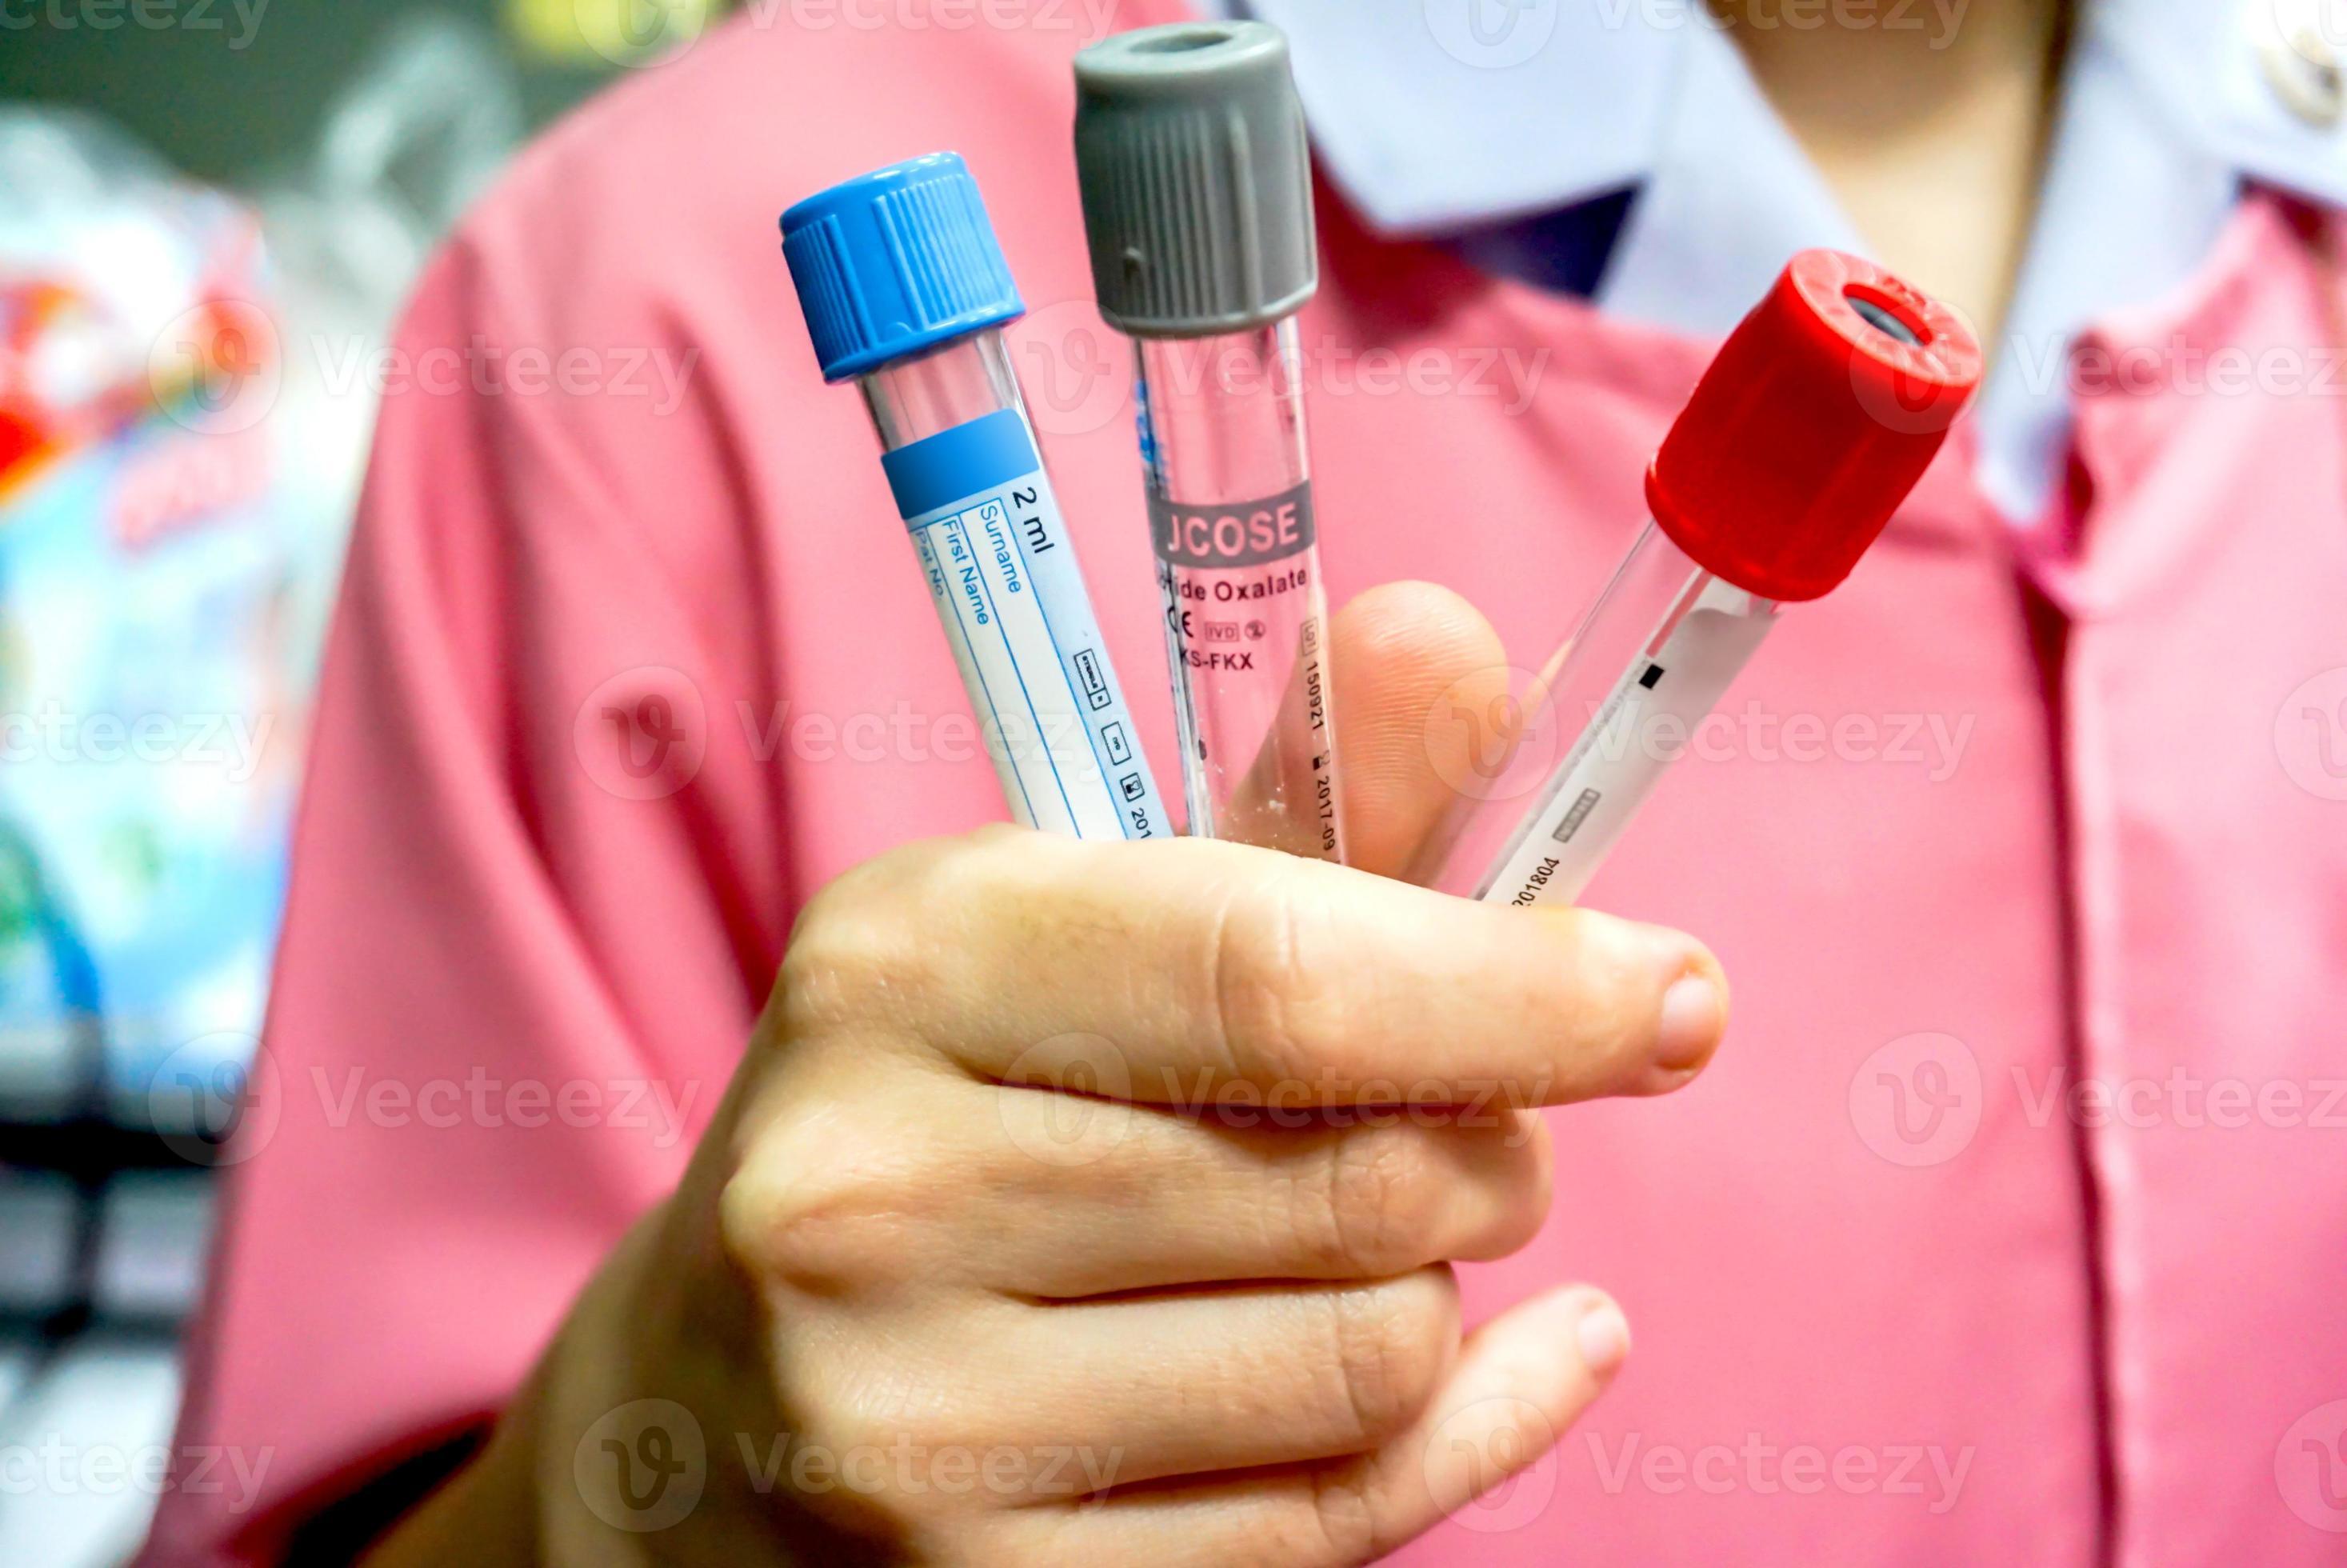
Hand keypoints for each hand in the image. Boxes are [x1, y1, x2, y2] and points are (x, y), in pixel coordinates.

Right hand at [373, 583, 1729, 1566]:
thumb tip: (1453, 638)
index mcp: (903, 968)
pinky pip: (1347, 1516)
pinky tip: (1486, 1366)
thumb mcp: (1064, 930)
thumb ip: (1289, 801)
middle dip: (1491, 1140)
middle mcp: (879, 1199)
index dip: (1524, 988)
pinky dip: (1466, 1426)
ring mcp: (920, 1429)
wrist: (704, 1410)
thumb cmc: (938, 1120)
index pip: (1284, 979)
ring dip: (1441, 1285)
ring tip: (1368, 1241)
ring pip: (1376, 1352)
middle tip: (1474, 1123)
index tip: (1669, 995)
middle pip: (1368, 1178)